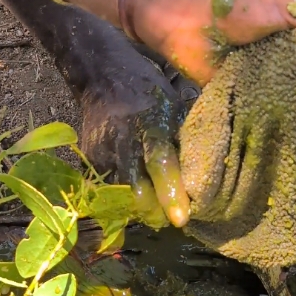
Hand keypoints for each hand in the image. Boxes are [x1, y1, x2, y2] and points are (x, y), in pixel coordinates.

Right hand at [79, 49, 191, 228]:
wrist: (102, 76)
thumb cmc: (149, 92)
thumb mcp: (173, 108)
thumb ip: (184, 142)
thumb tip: (205, 180)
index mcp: (149, 121)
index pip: (159, 160)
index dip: (171, 190)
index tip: (181, 219)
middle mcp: (121, 139)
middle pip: (136, 187)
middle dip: (156, 211)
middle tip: (174, 219)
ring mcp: (101, 151)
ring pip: (123, 195)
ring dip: (144, 207)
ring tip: (161, 210)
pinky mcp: (89, 160)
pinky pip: (111, 189)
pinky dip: (128, 198)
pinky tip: (142, 196)